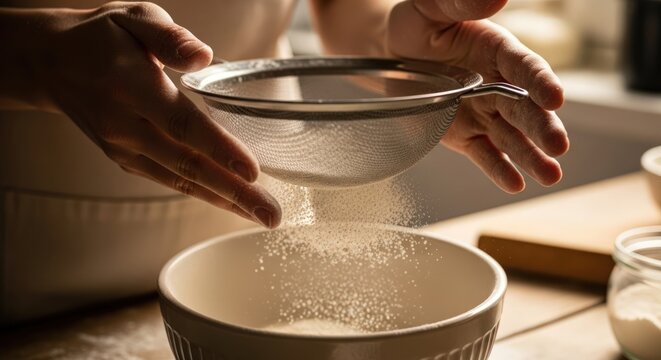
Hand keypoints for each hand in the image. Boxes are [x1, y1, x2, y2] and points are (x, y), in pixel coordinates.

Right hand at [17, 2, 280, 226]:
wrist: (51, 63)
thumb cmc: (102, 37)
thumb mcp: (134, 17)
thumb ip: (170, 38)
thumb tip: (204, 57)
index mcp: (131, 86)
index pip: (182, 123)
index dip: (219, 149)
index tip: (253, 171)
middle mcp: (125, 125)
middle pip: (188, 164)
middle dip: (234, 192)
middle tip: (271, 214)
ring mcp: (123, 147)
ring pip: (180, 180)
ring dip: (224, 201)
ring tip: (262, 217)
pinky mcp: (124, 159)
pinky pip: (169, 180)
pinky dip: (203, 194)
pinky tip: (231, 203)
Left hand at [388, 0, 569, 192]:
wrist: (389, 54)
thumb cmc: (414, 25)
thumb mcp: (430, 8)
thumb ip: (459, 3)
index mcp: (496, 50)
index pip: (525, 67)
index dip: (540, 83)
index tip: (555, 98)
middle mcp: (496, 84)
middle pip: (525, 108)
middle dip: (542, 128)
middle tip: (557, 147)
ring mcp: (482, 112)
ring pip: (511, 136)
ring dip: (530, 156)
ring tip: (549, 175)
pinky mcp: (465, 134)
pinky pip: (484, 153)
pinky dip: (498, 169)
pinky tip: (516, 183)